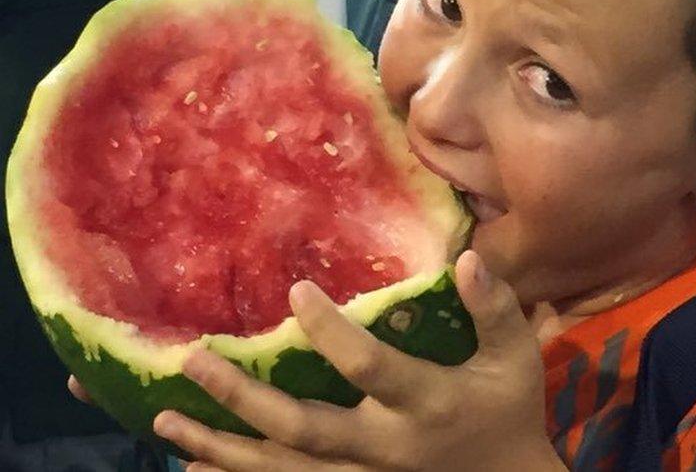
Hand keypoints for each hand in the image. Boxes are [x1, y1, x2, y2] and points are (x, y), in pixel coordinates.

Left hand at [153, 250, 565, 471]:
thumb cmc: (509, 410)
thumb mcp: (515, 358)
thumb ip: (496, 309)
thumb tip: (469, 258)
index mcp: (426, 404)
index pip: (371, 369)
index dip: (332, 333)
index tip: (296, 291)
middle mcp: (386, 446)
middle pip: (305, 429)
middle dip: (245, 398)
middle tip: (193, 362)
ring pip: (283, 468)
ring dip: (223, 445)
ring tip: (167, 419)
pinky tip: (196, 461)